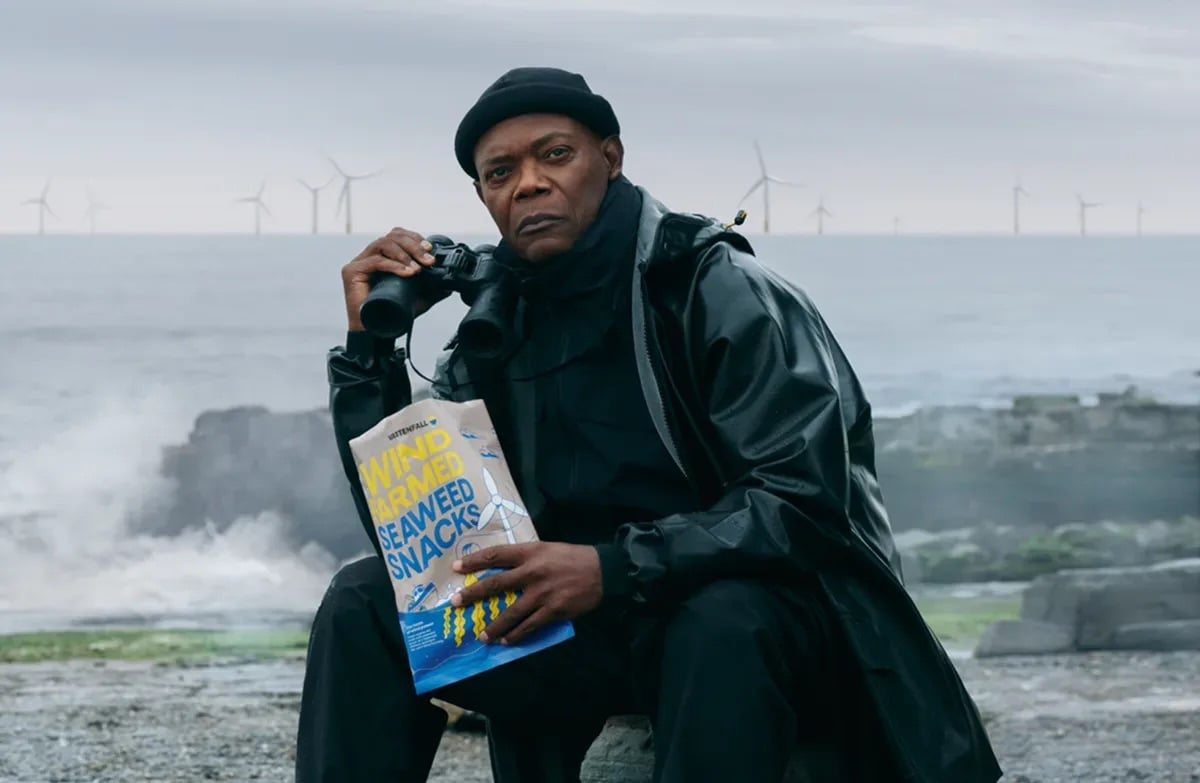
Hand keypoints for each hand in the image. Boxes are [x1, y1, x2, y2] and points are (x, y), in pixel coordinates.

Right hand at [341, 227, 440, 330]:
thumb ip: (432, 289)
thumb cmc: (392, 314)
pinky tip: (408, 273)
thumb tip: (449, 284)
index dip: (414, 238)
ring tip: (418, 269)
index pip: (397, 236)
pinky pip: (375, 261)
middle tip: (428, 260)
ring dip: (405, 254)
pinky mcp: (351, 272)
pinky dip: (394, 265)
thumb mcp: (418, 298)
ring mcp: (359, 263)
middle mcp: (369, 256)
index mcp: (382, 257)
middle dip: (413, 246)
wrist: (376, 334)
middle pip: (391, 237)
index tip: (430, 250)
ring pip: (383, 244)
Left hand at [451, 542, 602, 644]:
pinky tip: (507, 641)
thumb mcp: (547, 548)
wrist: (603, 571)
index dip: (474, 561)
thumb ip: (527, 557)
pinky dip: (516, 635)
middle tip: (456, 603)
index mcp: (530, 552)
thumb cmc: (573, 558)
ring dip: (494, 626)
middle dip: (473, 595)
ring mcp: (542, 593)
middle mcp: (532, 572)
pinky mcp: (553, 610)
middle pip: (495, 584)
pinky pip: (529, 626)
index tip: (456, 568)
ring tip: (482, 636)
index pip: (496, 555)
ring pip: (510, 613)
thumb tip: (503, 567)